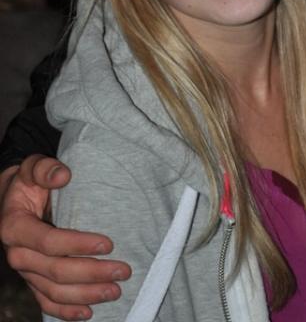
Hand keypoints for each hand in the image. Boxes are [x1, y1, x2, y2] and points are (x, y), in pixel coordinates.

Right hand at [0, 155, 130, 319]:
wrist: (13, 197)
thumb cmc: (29, 181)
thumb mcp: (32, 167)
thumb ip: (44, 168)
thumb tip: (63, 176)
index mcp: (15, 227)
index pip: (49, 242)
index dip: (78, 245)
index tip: (109, 243)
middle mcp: (18, 253)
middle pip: (56, 271)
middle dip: (91, 273)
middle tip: (123, 271)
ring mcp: (25, 270)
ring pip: (53, 291)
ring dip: (85, 295)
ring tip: (115, 291)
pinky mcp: (33, 279)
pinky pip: (46, 301)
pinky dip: (66, 310)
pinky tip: (88, 313)